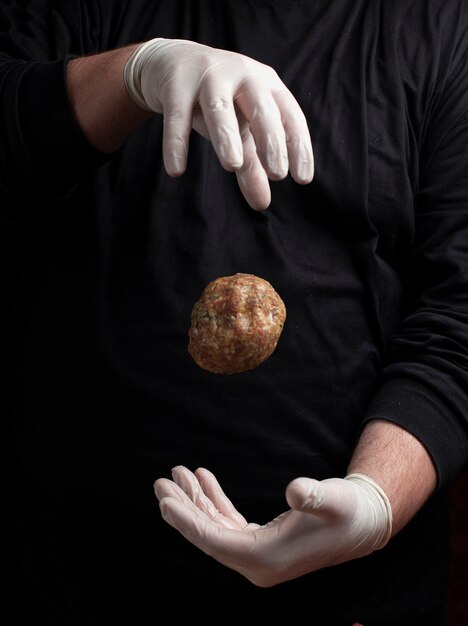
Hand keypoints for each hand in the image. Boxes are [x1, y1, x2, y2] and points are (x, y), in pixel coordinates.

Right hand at [124, 39, 313, 208]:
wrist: (171, 62)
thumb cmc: (218, 101)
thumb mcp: (239, 130)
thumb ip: (252, 166)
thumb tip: (262, 204)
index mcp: (267, 86)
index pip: (290, 116)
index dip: (298, 146)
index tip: (302, 178)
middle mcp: (243, 75)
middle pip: (261, 108)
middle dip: (270, 140)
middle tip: (277, 174)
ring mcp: (208, 76)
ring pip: (219, 108)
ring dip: (226, 136)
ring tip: (232, 166)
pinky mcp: (176, 83)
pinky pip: (177, 116)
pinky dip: (176, 143)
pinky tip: (176, 170)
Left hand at [154, 466, 391, 586]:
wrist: (364, 522)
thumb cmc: (348, 511)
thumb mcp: (333, 499)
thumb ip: (313, 496)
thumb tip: (295, 490)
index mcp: (268, 559)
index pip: (216, 541)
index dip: (188, 521)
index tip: (165, 500)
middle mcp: (258, 563)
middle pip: (209, 536)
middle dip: (183, 509)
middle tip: (161, 482)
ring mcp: (258, 554)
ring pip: (216, 528)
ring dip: (197, 501)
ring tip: (179, 474)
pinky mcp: (262, 542)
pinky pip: (229, 522)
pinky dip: (215, 501)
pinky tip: (204, 480)